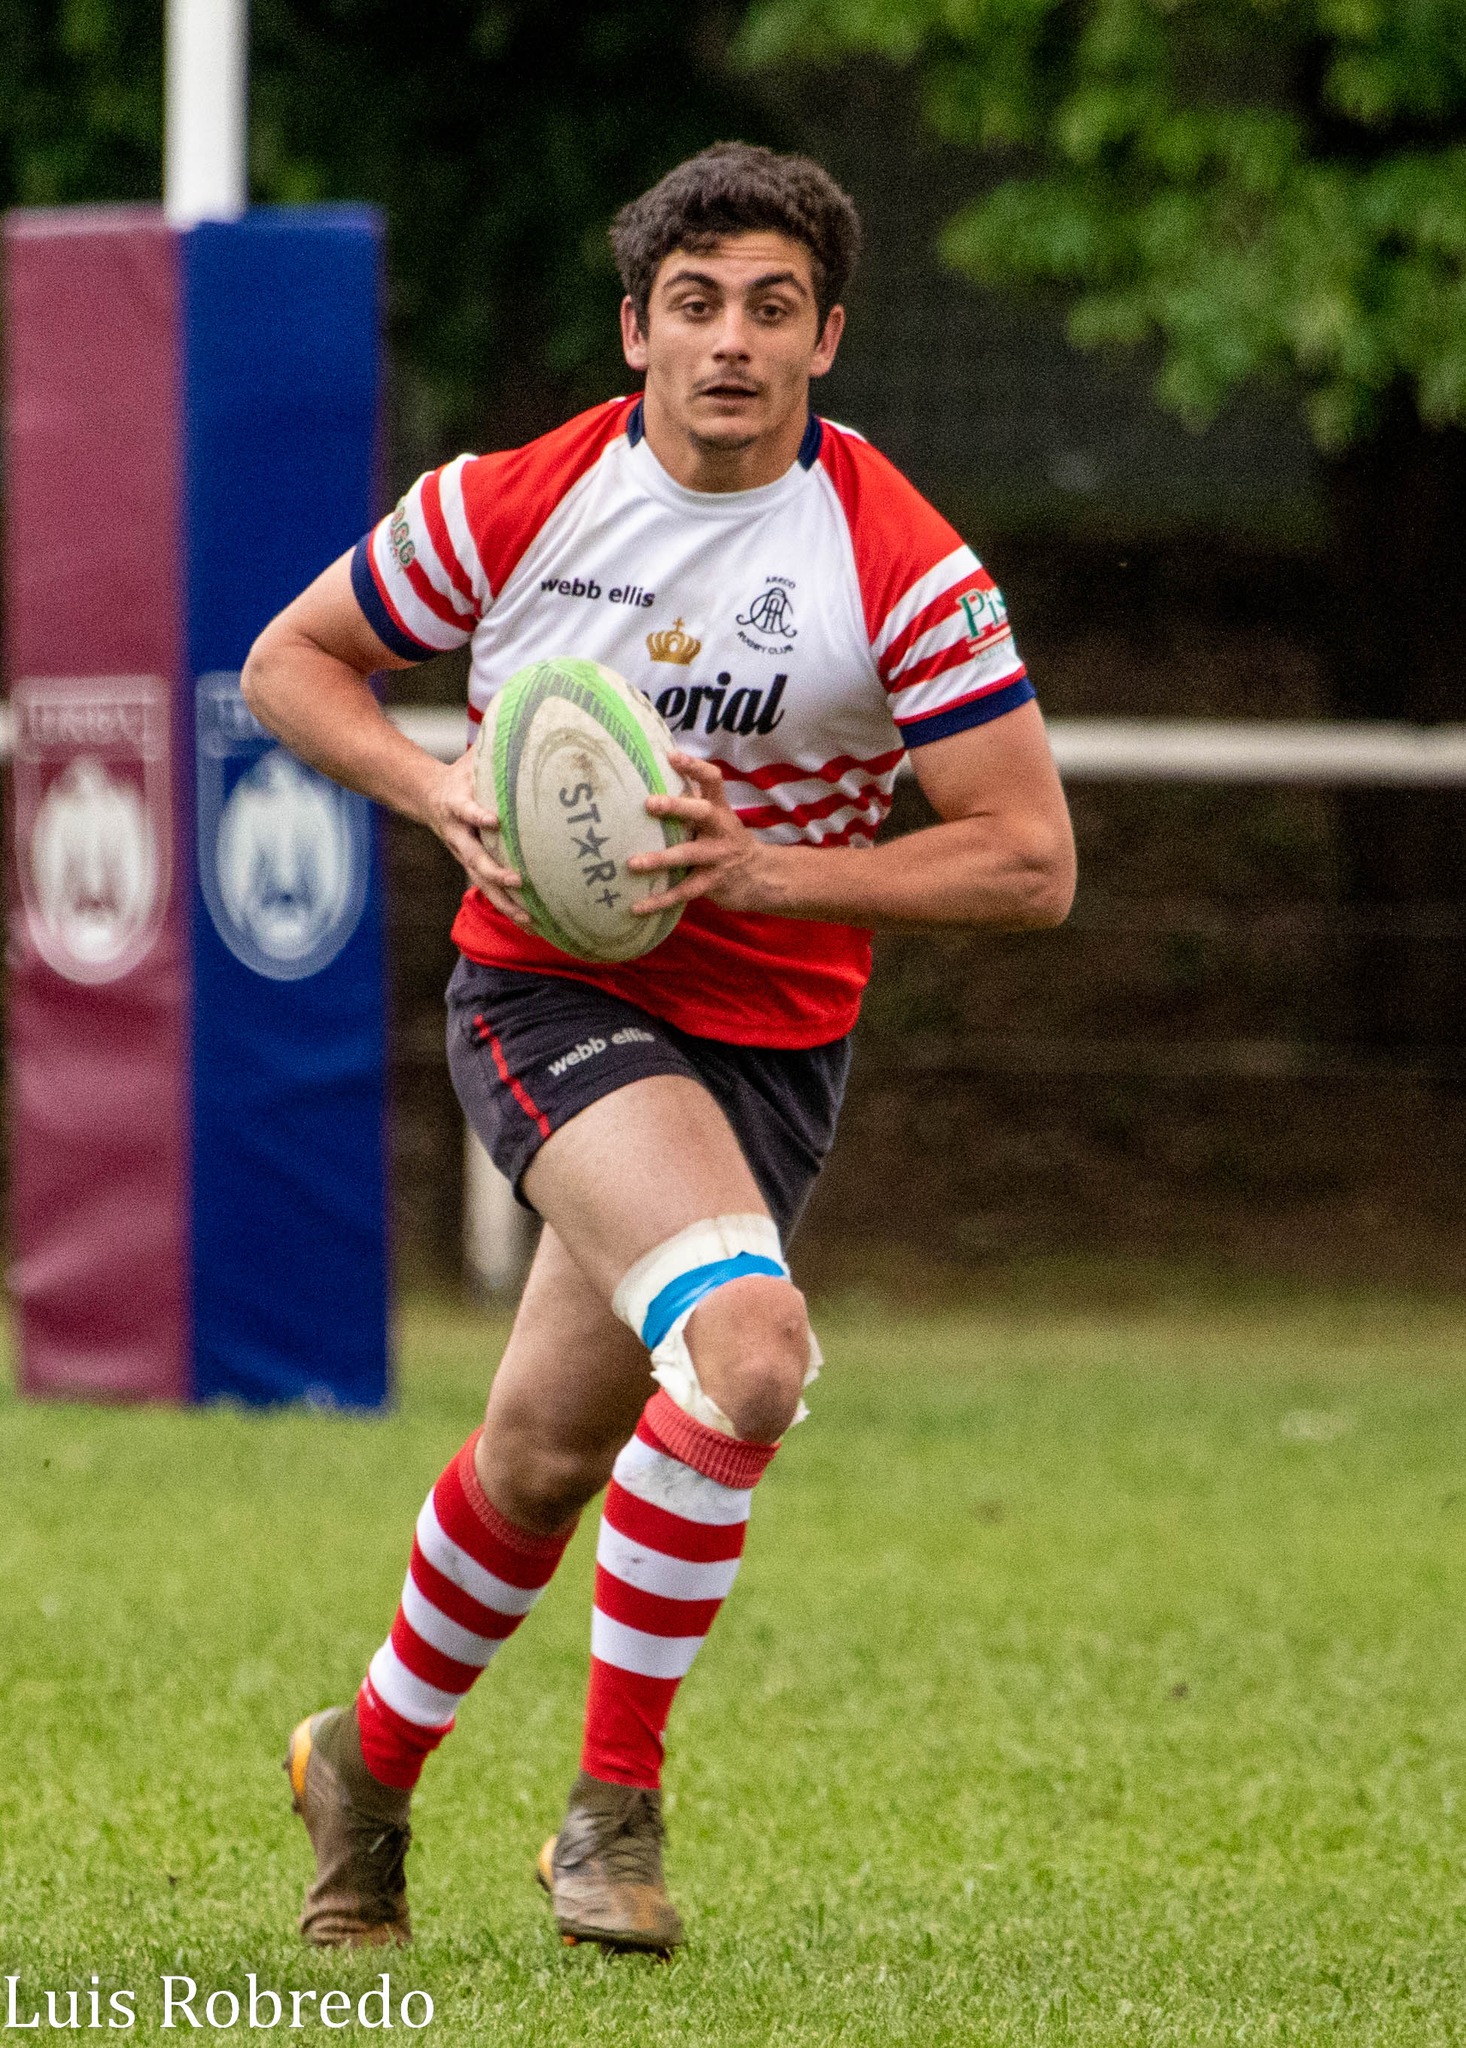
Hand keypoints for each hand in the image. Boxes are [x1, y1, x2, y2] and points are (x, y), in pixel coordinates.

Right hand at [421, 748, 530, 925]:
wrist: (423, 796)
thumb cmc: (458, 774)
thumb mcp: (471, 758)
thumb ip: (493, 746)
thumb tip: (519, 716)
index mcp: (456, 804)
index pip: (465, 810)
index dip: (476, 814)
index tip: (492, 819)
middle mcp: (458, 834)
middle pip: (474, 857)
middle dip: (495, 871)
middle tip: (519, 879)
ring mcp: (463, 853)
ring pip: (481, 881)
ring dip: (504, 900)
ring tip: (527, 918)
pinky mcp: (471, 865)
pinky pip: (489, 889)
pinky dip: (508, 905)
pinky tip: (531, 922)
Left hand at [631, 753, 773, 914]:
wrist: (760, 877)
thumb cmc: (725, 840)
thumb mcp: (716, 819)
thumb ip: (692, 803)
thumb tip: (653, 777)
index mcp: (719, 809)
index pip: (712, 780)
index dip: (694, 767)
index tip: (671, 755)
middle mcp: (720, 829)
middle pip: (701, 813)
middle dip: (677, 807)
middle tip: (649, 803)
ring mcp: (717, 857)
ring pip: (687, 855)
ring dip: (659, 859)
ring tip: (632, 864)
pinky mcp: (711, 883)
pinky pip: (682, 891)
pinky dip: (658, 900)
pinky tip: (636, 907)